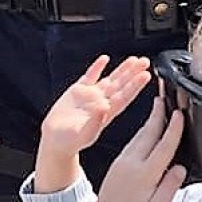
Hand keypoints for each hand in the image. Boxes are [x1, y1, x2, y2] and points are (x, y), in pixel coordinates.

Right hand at [38, 56, 152, 160]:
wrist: (56, 140)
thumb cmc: (70, 142)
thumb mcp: (82, 135)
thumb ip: (94, 121)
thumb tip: (104, 106)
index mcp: (105, 114)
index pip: (124, 97)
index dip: (135, 86)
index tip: (145, 75)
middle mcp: (101, 103)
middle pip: (121, 85)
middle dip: (133, 73)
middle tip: (145, 62)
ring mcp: (91, 96)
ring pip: (110, 79)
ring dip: (122, 69)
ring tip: (133, 59)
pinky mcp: (78, 91)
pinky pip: (90, 76)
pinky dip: (97, 67)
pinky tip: (105, 59)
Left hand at [93, 97, 186, 201]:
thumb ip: (170, 186)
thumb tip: (180, 167)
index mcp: (144, 174)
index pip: (163, 146)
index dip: (173, 129)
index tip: (179, 113)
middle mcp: (131, 164)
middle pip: (148, 133)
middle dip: (158, 114)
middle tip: (165, 97)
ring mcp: (121, 162)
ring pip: (138, 136)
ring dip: (149, 121)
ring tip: (158, 108)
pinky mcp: (116, 164)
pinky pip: (131, 143)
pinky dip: (141, 133)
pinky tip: (145, 131)